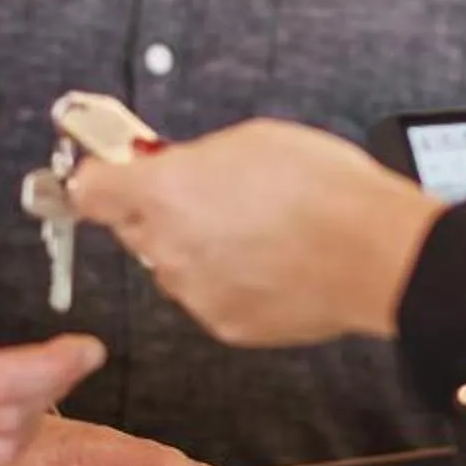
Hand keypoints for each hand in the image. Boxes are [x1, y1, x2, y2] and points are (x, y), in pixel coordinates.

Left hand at [64, 120, 444, 346]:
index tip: (108, 171)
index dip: (101, 177)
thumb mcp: (252, 140)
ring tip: (258, 229)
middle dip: (162, 210)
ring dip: (201, 248)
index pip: (89, 190)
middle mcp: (168, 248)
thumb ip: (196, 158)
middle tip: (208, 194)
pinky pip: (211, 296)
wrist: (376, 253)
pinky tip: (272, 260)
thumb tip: (178, 166)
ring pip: (176, 265)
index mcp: (164, 193)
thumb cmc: (325, 190)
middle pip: (136, 228)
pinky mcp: (225, 324)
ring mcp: (194, 292)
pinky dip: (231, 281)